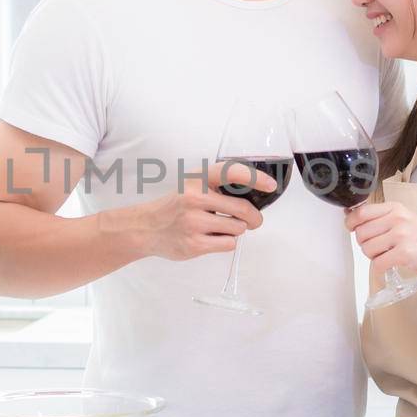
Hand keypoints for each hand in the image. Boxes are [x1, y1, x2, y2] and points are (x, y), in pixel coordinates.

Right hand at [123, 160, 274, 261]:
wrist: (146, 227)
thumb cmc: (175, 206)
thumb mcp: (192, 185)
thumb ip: (217, 186)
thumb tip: (253, 194)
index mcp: (197, 179)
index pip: (232, 173)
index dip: (256, 178)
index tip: (271, 185)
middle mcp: (194, 198)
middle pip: (242, 208)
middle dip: (254, 217)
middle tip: (254, 220)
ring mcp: (193, 222)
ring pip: (238, 228)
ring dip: (237, 230)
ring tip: (221, 228)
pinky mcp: (193, 244)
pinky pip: (228, 244)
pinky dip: (227, 242)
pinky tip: (213, 238)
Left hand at [344, 200, 416, 281]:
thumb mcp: (403, 220)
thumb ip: (380, 218)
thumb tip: (348, 216)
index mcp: (395, 208)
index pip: (361, 212)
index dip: (351, 223)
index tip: (352, 229)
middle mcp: (398, 218)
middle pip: (360, 233)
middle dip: (364, 244)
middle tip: (378, 248)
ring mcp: (402, 235)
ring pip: (367, 249)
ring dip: (373, 257)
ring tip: (387, 255)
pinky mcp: (405, 253)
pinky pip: (378, 263)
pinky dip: (381, 268)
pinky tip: (391, 265)